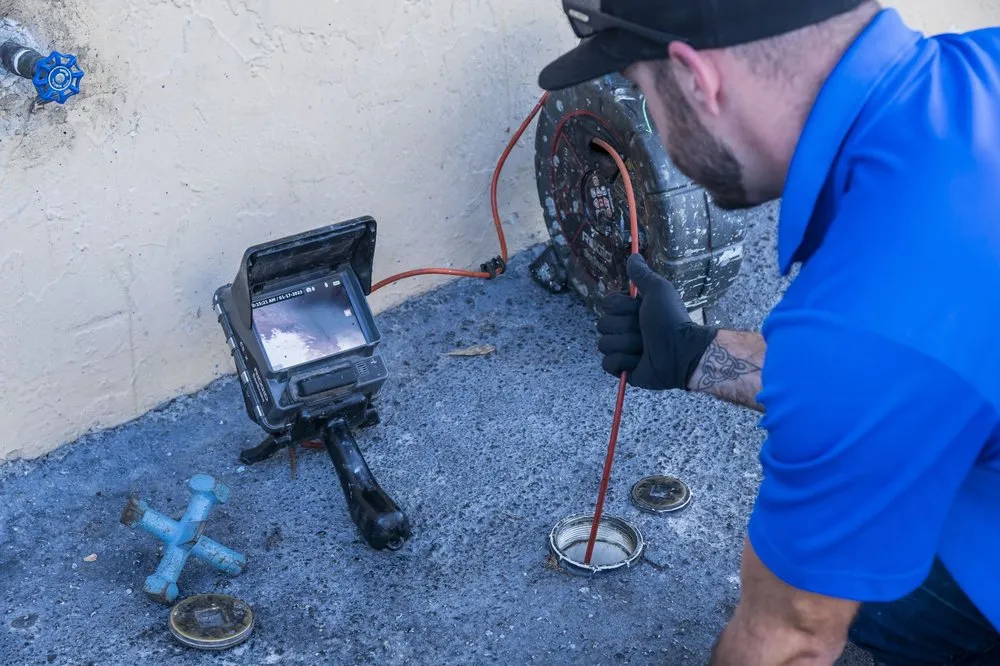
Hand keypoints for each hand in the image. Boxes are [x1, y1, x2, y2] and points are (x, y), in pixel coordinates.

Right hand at [597, 254, 717, 389]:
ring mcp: (621, 349)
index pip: (606, 304)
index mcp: (629, 310)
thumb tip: (633, 255)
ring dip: (627, 345)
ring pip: (604, 344)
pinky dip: (623, 362)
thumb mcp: (658, 290)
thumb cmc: (671, 320)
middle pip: (602, 324)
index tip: (640, 309)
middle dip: (626, 328)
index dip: (621, 307)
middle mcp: (623, 328)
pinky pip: (607, 363)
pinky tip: (639, 361)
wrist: (681, 352)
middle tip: (645, 331)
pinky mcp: (621, 368)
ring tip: (645, 347)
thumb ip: (642, 274)